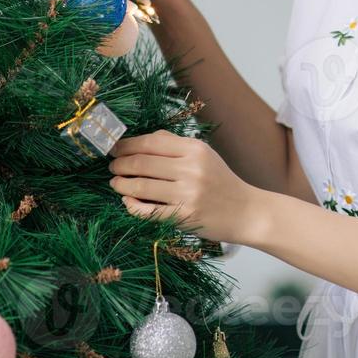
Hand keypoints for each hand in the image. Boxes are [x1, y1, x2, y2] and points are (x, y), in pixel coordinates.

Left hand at [108, 130, 260, 243]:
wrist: (245, 211)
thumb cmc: (220, 181)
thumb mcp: (204, 155)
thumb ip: (174, 145)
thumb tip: (140, 140)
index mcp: (195, 149)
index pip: (152, 142)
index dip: (127, 145)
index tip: (115, 148)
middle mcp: (192, 169)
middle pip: (142, 163)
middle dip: (120, 164)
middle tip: (112, 166)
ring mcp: (188, 194)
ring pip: (141, 186)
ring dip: (122, 184)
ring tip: (115, 182)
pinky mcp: (184, 217)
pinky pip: (149, 211)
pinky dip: (133, 205)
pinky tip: (127, 200)